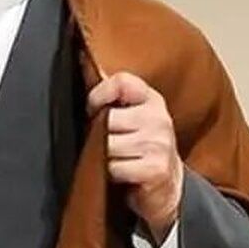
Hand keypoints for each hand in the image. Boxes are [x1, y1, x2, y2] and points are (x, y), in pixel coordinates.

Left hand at [87, 71, 183, 238]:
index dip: (99, 94)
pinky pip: (115, 167)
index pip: (121, 82)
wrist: (167, 188)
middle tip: (109, 143)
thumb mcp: (131, 116)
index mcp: (151, 99)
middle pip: (108, 119)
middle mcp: (159, 118)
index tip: (93, 109)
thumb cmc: (141, 148)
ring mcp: (160, 143)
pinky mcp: (156, 168)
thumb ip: (110, 94)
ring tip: (119, 159)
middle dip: (101, 134)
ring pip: (109, 145)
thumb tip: (81, 60)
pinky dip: (113, 174)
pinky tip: (124, 174)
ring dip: (106, 157)